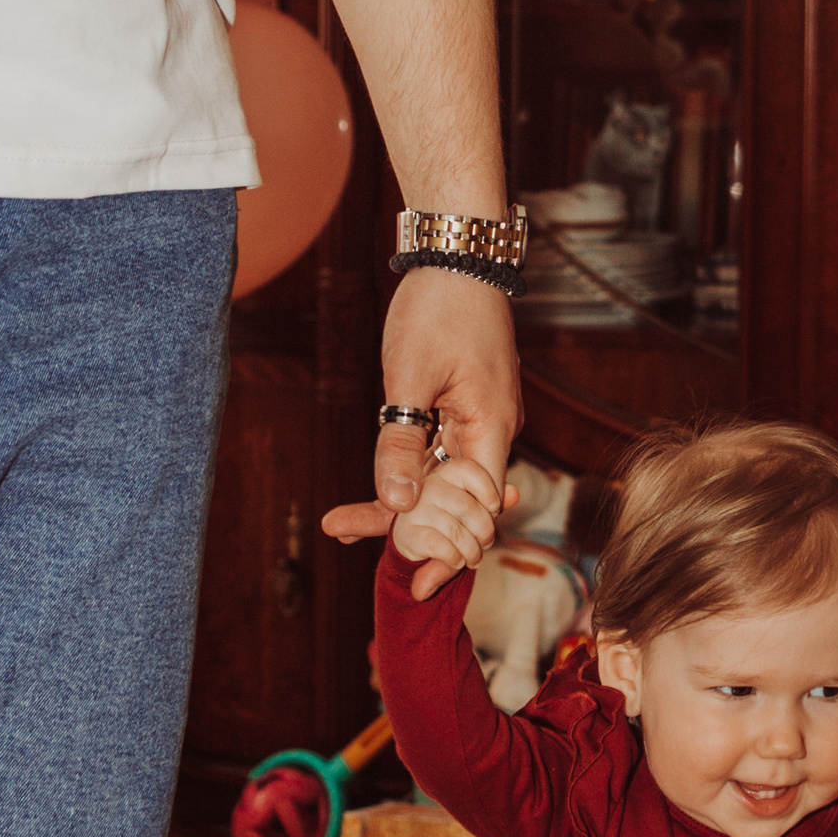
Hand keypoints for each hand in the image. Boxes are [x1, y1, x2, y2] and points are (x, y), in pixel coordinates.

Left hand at [324, 267, 520, 554]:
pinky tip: (378, 487)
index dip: (446, 551)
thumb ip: (401, 443)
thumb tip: (399, 504)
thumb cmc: (438, 307)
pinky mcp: (468, 408)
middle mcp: (495, 431)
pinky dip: (411, 472)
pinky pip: (444, 455)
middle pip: (457, 503)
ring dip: (401, 502)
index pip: (476, 513)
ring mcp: (483, 420)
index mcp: (491, 429)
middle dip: (407, 528)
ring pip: (446, 480)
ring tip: (342, 521)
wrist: (458, 254)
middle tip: (342, 532)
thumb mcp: (407, 378)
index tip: (414, 583)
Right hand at [385, 449, 502, 599]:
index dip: (489, 491)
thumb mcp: (475, 508)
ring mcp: (416, 509)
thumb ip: (494, 500)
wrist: (416, 543)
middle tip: (485, 544)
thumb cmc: (452, 520)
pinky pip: (443, 548)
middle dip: (485, 532)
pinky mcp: (408, 533)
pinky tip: (456, 560)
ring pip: (457, 532)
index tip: (494, 509)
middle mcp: (429, 485)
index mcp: (447, 472)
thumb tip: (514, 494)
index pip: (470, 470)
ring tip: (474, 558)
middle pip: (468, 508)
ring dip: (472, 552)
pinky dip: (456, 559)